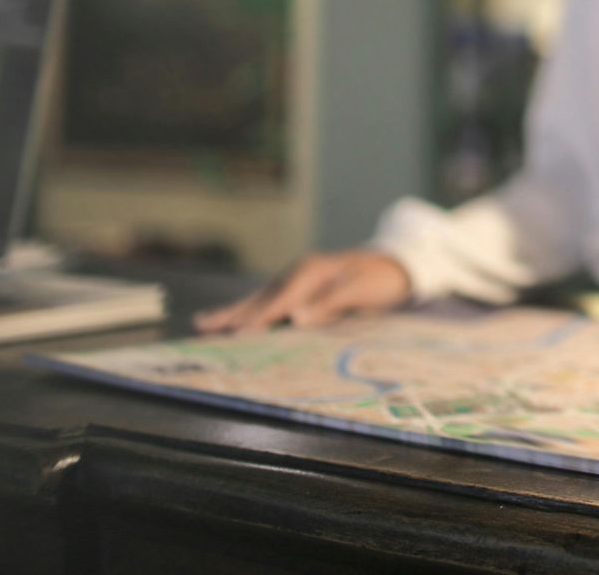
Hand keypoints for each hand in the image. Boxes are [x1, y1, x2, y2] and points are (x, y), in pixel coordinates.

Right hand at [194, 248, 412, 333]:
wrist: (398, 264)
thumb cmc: (382, 280)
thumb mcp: (360, 292)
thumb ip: (330, 304)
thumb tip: (297, 318)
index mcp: (310, 273)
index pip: (277, 302)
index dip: (255, 319)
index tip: (233, 334)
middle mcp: (299, 272)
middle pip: (260, 297)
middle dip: (232, 313)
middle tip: (200, 326)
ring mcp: (298, 276)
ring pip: (261, 297)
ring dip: (234, 310)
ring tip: (204, 322)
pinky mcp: (302, 283)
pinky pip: (271, 297)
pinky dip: (251, 307)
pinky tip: (238, 314)